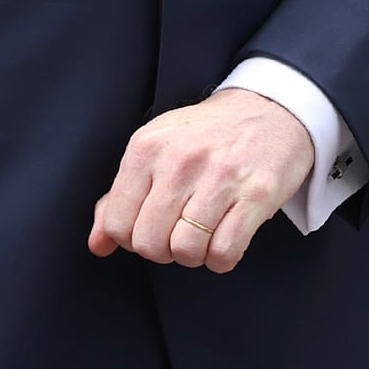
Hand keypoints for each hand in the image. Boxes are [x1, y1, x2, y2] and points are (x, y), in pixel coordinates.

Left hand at [89, 90, 314, 274]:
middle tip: (177, 235)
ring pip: (186, 251)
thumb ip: (120, 197)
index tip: (151, 228)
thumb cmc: (207, 137)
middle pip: (149, 243)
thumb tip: (98, 245)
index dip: (131, 239)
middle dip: (162, 251)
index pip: (118, 223)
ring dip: (193, 256)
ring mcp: (221, 177)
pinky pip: (225, 252)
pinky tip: (224, 242)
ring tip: (202, 238)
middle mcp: (180, 161)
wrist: (269, 109)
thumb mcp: (155, 152)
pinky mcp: (256, 194)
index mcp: (147, 148)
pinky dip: (221, 260)